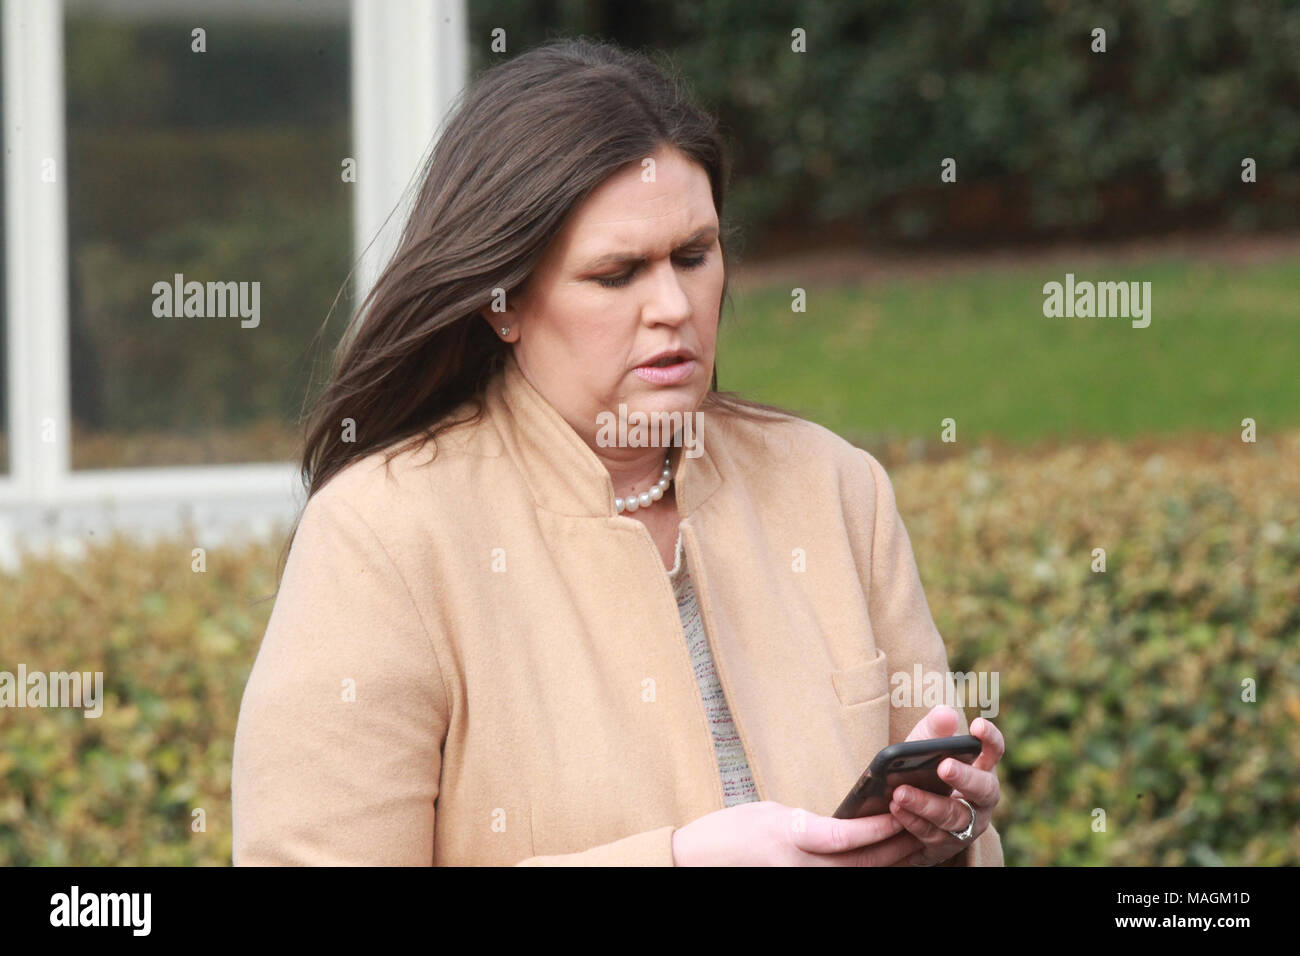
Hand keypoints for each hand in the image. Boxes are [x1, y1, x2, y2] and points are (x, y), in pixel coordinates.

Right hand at [671, 800, 924, 865]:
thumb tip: (845, 823)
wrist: (702, 860)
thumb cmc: (733, 831)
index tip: (900, 812)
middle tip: (925, 826)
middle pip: (863, 863)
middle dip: (898, 846)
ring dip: (891, 861)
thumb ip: (812, 821)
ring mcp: (805, 880)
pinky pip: (845, 879)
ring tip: (916, 842)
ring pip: (860, 876)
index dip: (878, 828)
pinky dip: (867, 869)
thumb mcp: (774, 812)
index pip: (846, 838)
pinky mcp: (805, 884)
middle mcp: (804, 867)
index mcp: (793, 840)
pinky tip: (885, 859)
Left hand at [887, 706, 1003, 866]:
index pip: (994, 751)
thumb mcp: (924, 746)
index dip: (990, 739)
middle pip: (983, 789)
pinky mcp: (948, 844)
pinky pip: (932, 836)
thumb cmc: (923, 768)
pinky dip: (913, 822)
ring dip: (927, 804)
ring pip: (955, 817)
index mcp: (982, 767)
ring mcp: (968, 824)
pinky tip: (896, 809)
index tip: (977, 725)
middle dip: (964, 778)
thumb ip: (934, 730)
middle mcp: (982, 798)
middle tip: (944, 766)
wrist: (909, 807)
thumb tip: (945, 714)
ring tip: (901, 793)